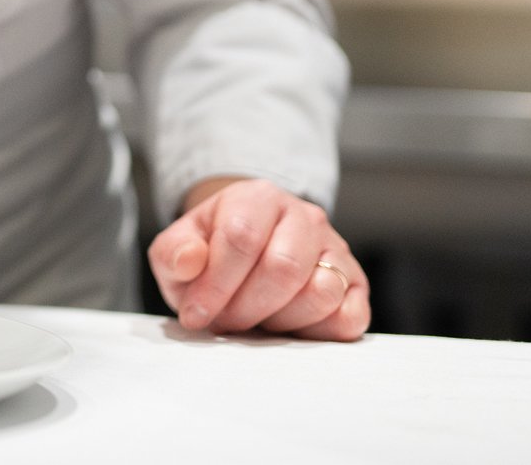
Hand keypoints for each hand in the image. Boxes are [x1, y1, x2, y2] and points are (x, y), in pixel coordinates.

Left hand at [148, 177, 369, 340]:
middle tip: (226, 322)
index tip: (196, 314)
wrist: (246, 249)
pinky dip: (318, 332)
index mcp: (257, 197)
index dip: (215, 285)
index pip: (241, 239)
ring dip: (281, 320)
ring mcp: (336, 249)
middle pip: (283, 268)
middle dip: (246, 307)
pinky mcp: (356, 284)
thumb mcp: (178, 248)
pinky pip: (350, 317)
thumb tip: (189, 260)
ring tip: (257, 319)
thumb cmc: (211, 252)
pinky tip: (289, 327)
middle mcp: (305, 216)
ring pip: (321, 292)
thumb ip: (174, 253)